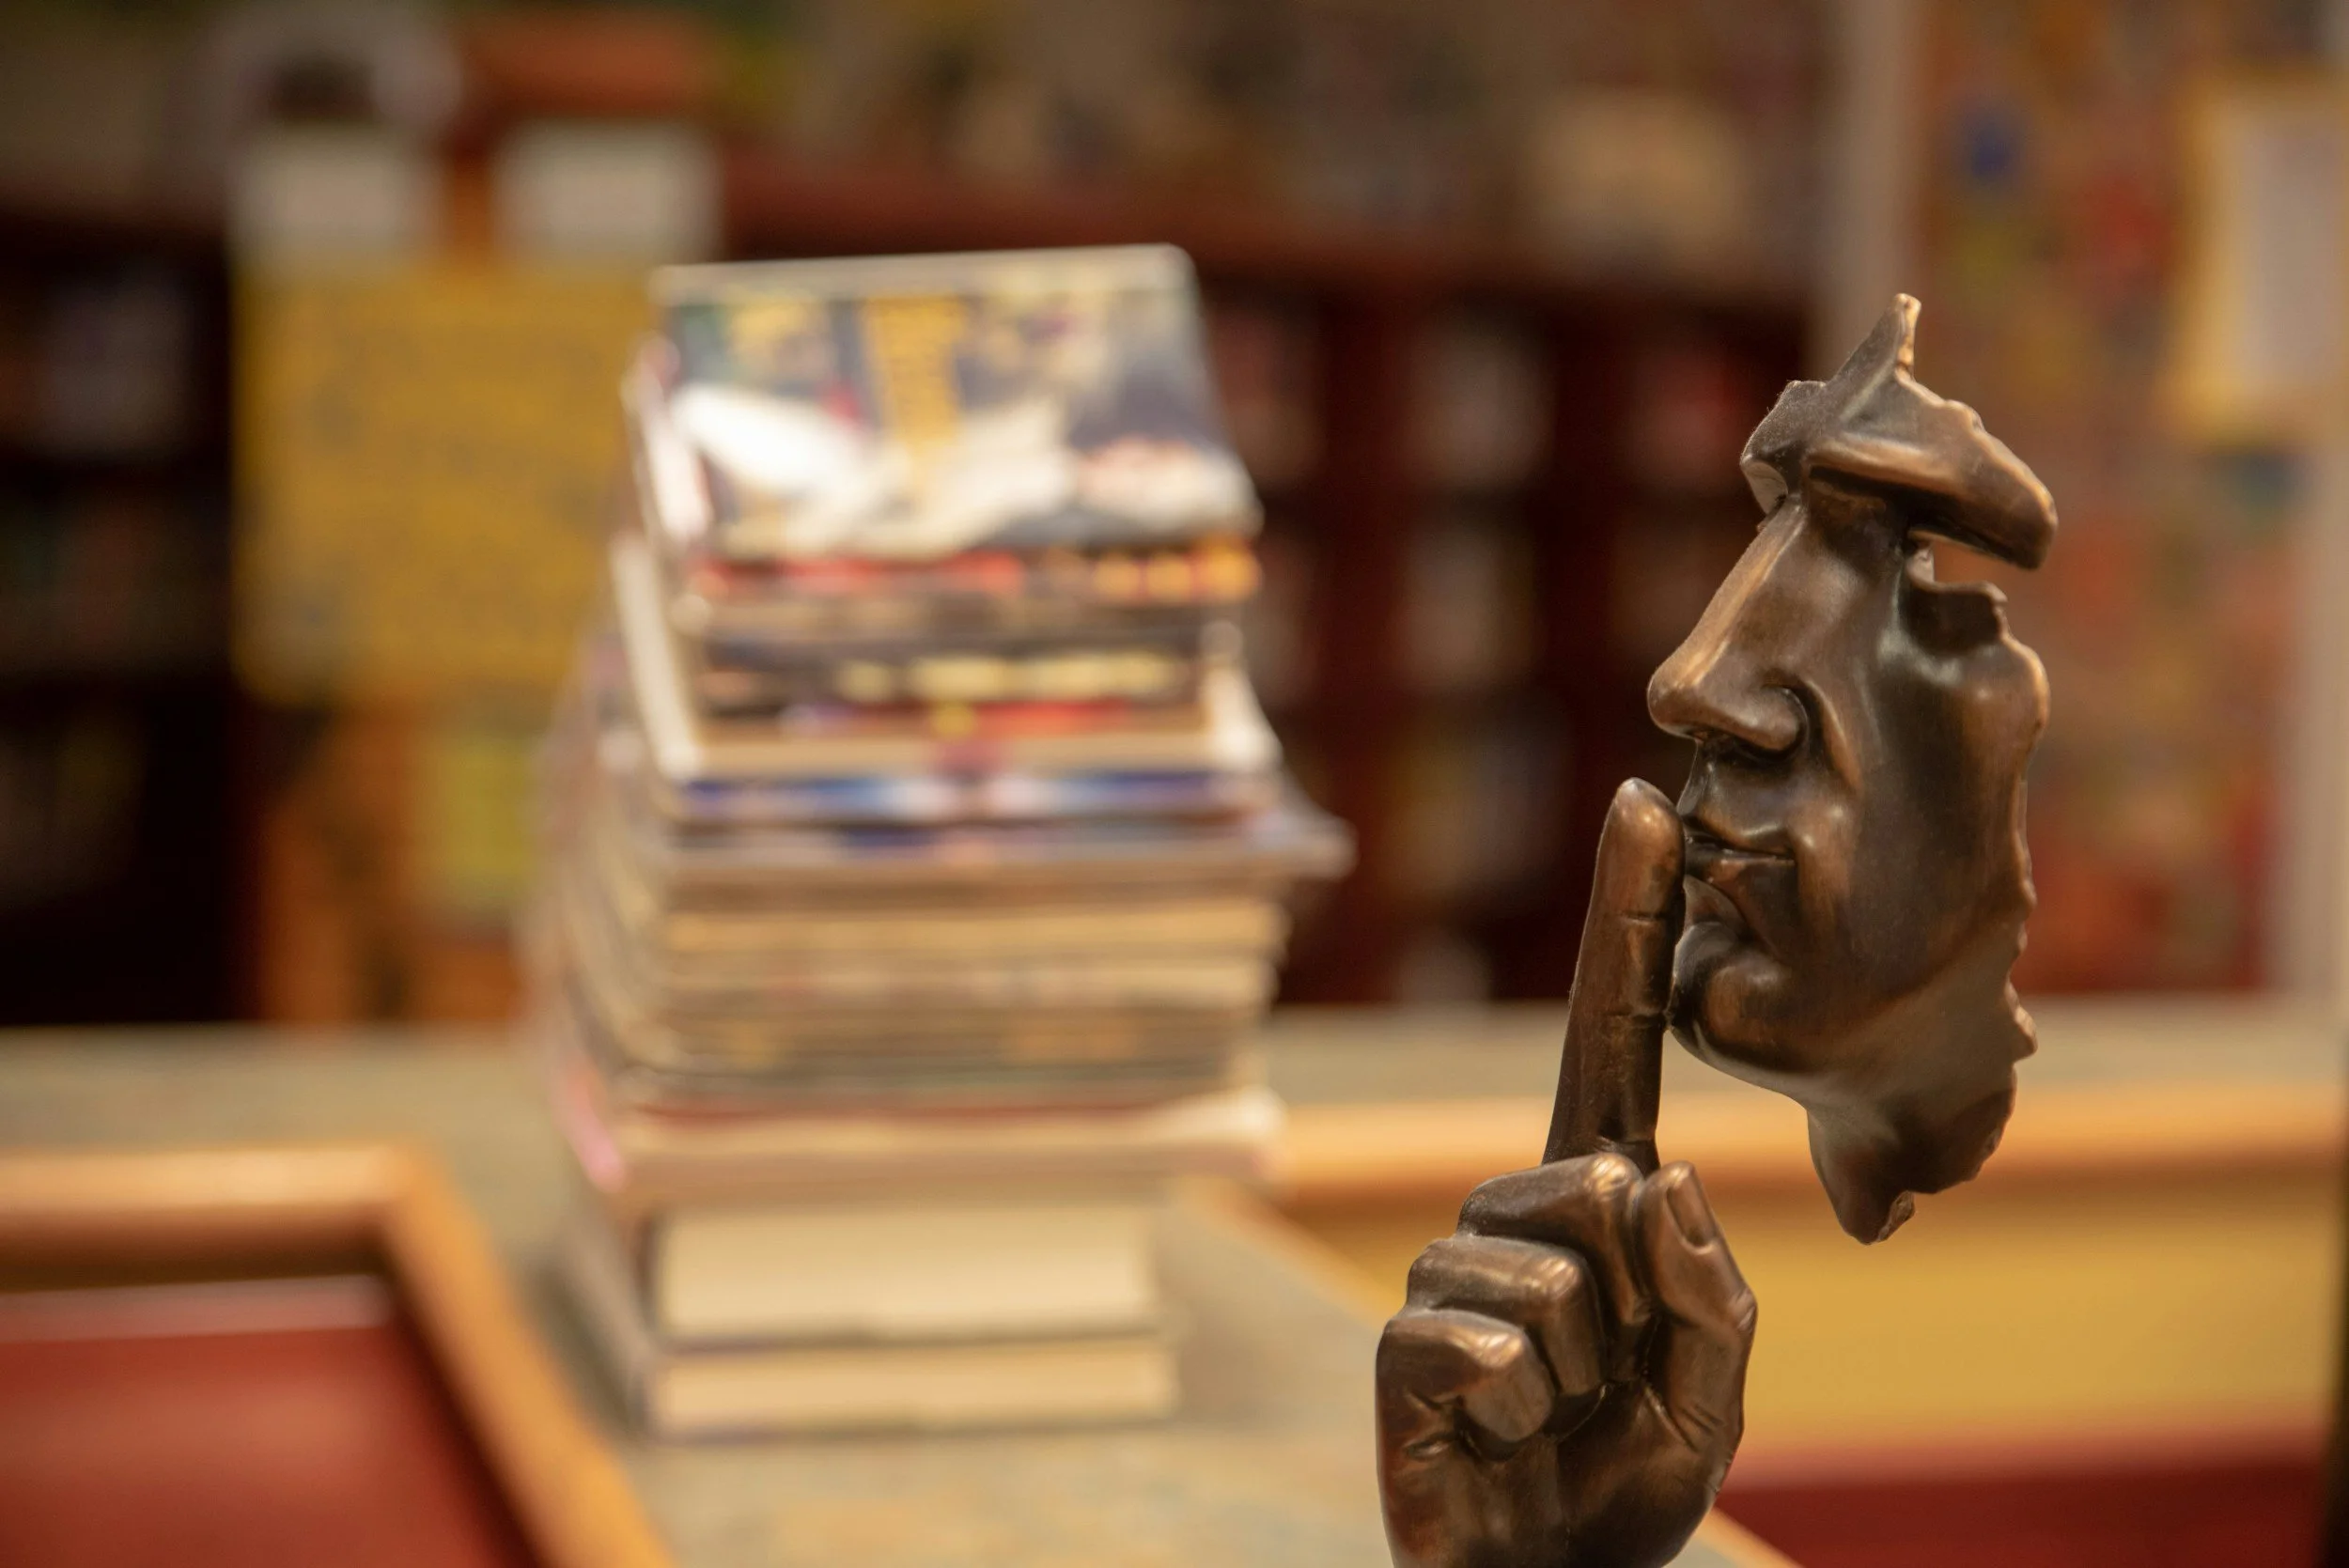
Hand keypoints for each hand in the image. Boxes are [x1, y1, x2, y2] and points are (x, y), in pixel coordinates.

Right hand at [1377, 780, 1756, 1567]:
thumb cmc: (1630, 1486)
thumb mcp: (1716, 1392)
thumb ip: (1710, 1288)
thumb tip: (1644, 1176)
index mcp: (1606, 1203)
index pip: (1617, 1043)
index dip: (1629, 929)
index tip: (1646, 807)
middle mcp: (1520, 1214)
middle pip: (1595, 1182)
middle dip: (1636, 1307)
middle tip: (1610, 1390)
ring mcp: (1455, 1277)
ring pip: (1545, 1278)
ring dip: (1583, 1378)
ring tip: (1555, 1423)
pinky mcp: (1402, 1346)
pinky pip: (1481, 1341)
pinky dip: (1518, 1409)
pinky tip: (1500, 1441)